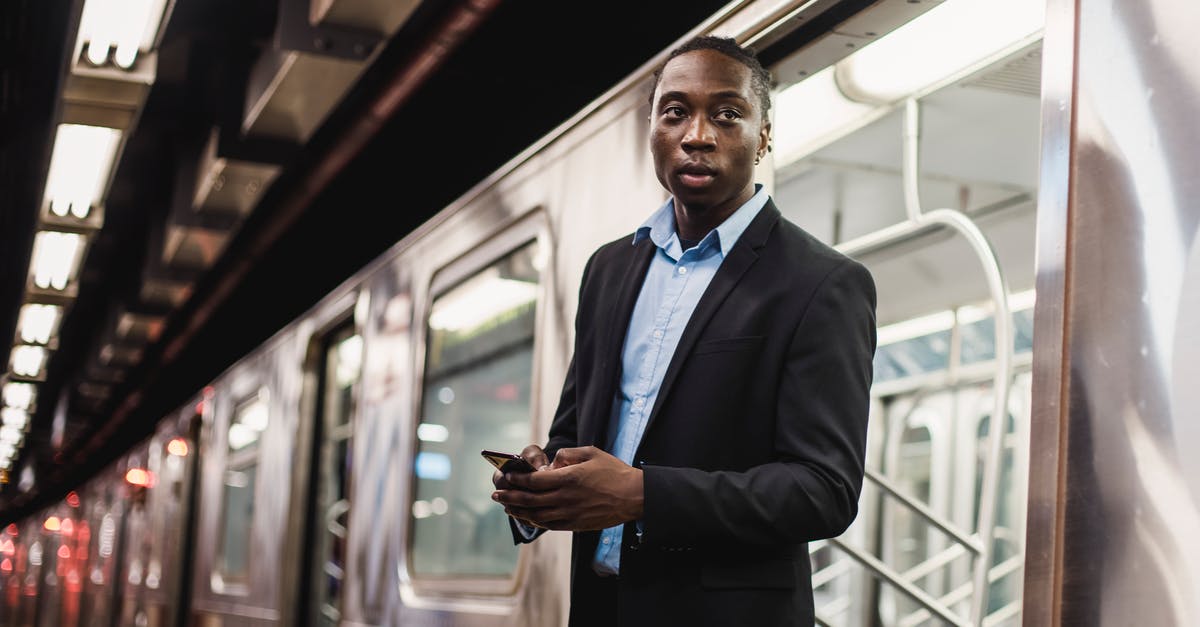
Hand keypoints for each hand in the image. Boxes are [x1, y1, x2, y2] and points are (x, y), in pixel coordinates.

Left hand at [492, 446, 642, 530]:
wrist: (633, 496)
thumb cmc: (614, 471)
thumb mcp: (591, 453)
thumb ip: (567, 455)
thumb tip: (552, 461)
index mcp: (569, 478)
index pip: (534, 481)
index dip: (518, 480)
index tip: (508, 477)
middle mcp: (566, 498)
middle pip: (530, 500)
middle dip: (511, 497)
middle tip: (496, 495)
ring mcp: (570, 514)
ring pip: (537, 515)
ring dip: (519, 511)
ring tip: (507, 507)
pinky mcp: (576, 524)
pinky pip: (549, 525)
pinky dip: (535, 521)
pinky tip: (527, 517)